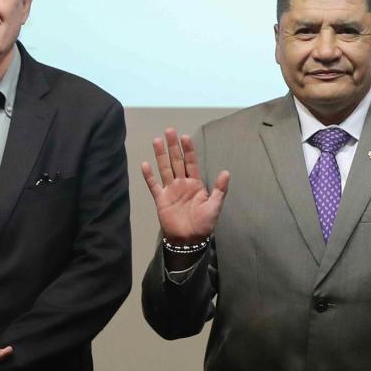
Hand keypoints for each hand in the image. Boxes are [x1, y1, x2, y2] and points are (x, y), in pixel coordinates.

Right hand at [142, 129, 228, 258]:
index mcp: (196, 183)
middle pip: (177, 161)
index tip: (185, 137)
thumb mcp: (215, 206)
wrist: (189, 240)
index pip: (191, 162)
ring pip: (165, 168)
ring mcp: (170, 190)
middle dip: (173, 146)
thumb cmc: (204, 223)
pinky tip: (145, 164)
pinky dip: (149, 176)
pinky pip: (154, 185)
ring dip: (160, 155)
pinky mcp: (161, 199)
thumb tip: (226, 171)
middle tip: (169, 130)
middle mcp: (182, 183)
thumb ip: (220, 189)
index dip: (188, 150)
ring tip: (157, 140)